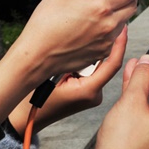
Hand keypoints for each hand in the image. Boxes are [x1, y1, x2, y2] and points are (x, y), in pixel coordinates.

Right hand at [7, 0, 148, 81]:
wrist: (35, 57)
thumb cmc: (43, 28)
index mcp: (100, 5)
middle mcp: (108, 24)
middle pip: (132, 7)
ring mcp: (106, 40)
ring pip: (124, 23)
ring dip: (119, 15)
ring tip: (99, 13)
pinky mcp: (102, 53)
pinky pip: (113, 37)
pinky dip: (109, 30)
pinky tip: (93, 28)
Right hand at [8, 28, 128, 134]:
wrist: (25, 119)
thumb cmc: (34, 100)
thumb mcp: (53, 75)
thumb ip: (75, 60)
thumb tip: (90, 42)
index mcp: (89, 91)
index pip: (113, 64)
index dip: (120, 44)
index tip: (123, 29)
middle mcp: (95, 95)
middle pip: (105, 63)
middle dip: (97, 50)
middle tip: (83, 46)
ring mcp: (92, 97)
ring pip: (97, 67)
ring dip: (88, 58)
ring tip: (71, 61)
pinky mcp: (88, 96)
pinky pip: (92, 74)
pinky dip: (84, 66)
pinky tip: (70, 67)